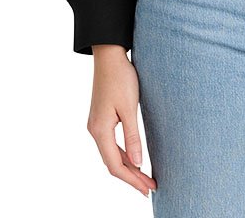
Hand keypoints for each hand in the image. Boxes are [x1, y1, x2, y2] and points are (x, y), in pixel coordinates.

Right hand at [86, 45, 157, 197]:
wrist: (109, 56)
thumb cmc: (121, 78)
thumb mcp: (129, 108)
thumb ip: (132, 137)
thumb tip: (137, 163)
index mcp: (100, 130)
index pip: (115, 165)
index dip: (132, 179)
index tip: (148, 188)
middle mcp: (95, 131)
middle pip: (112, 163)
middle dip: (132, 177)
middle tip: (150, 187)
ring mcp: (96, 125)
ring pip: (111, 154)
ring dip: (128, 167)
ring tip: (145, 177)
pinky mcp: (101, 119)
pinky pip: (111, 144)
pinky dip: (123, 154)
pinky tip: (134, 158)